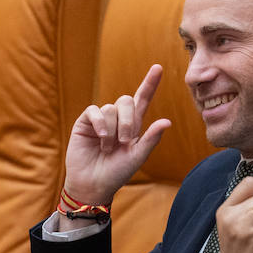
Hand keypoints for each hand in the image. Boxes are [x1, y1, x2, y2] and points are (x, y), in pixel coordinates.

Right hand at [62, 65, 171, 206]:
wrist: (94, 184)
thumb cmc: (117, 172)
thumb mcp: (137, 156)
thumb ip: (151, 139)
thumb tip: (167, 121)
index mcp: (134, 124)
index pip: (142, 99)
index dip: (150, 83)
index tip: (158, 68)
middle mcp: (118, 118)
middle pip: (127, 100)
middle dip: (128, 121)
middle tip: (125, 142)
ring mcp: (101, 119)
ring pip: (111, 108)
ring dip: (113, 130)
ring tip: (108, 148)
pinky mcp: (85, 122)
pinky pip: (94, 111)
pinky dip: (100, 123)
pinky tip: (100, 137)